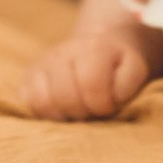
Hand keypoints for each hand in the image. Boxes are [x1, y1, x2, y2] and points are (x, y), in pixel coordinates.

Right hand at [23, 24, 162, 119]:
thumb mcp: (133, 73)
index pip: (90, 84)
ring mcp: (43, 63)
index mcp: (93, 48)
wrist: (102, 51)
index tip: (108, 105)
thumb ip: (127, 84)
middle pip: (64, 96)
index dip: (102, 104)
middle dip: (82, 112)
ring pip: (42, 101)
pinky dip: (45, 112)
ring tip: (77, 110)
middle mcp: (63, 51)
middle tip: (92, 110)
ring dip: (63, 114)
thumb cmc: (119, 70)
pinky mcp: (29, 76)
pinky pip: (28, 102)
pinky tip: (61, 108)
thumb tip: (109, 96)